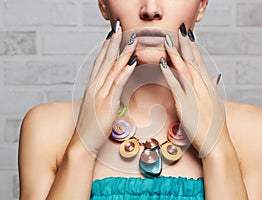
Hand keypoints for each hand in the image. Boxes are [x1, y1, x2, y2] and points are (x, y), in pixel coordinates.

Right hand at [75, 27, 137, 157]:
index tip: (112, 37)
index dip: (106, 49)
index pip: (99, 64)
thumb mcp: (95, 109)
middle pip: (104, 61)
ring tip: (130, 40)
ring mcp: (100, 95)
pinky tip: (131, 62)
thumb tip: (111, 91)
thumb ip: (102, 97)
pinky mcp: (107, 104)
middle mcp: (94, 88)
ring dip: (122, 53)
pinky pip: (117, 84)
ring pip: (111, 69)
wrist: (81, 145)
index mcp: (91, 88)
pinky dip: (124, 71)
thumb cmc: (89, 129)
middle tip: (119, 29)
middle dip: (112, 44)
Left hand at [160, 26, 225, 157]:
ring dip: (175, 54)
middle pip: (193, 62)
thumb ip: (211, 92)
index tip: (189, 36)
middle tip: (180, 30)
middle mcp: (203, 88)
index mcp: (209, 88)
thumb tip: (212, 79)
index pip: (200, 63)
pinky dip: (169, 73)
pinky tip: (163, 63)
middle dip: (186, 45)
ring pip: (184, 70)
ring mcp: (195, 95)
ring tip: (168, 41)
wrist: (217, 144)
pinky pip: (176, 86)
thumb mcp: (215, 106)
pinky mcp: (186, 105)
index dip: (194, 48)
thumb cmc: (216, 128)